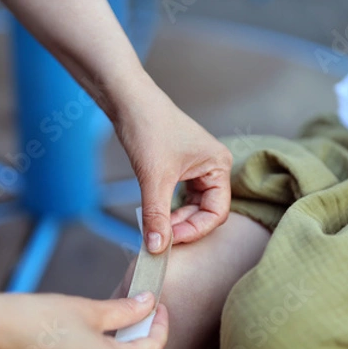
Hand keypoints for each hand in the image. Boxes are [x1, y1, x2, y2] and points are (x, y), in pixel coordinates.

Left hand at [116, 86, 232, 252]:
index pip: (217, 213)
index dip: (195, 230)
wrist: (128, 100)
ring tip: (155, 227)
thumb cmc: (148, 127)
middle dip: (183, 226)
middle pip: (206, 211)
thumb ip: (157, 215)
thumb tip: (156, 248)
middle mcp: (214, 167)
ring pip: (193, 206)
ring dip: (175, 219)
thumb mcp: (154, 178)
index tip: (169, 240)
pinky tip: (156, 214)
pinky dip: (169, 208)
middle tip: (159, 238)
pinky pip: (182, 196)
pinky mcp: (182, 166)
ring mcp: (198, 166)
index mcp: (219, 166)